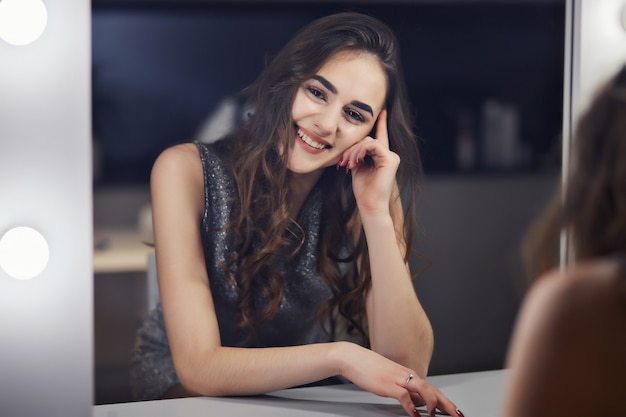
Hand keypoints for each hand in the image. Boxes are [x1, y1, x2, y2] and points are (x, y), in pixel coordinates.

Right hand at [337, 342, 461, 416]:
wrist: (353, 358)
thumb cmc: (369, 367)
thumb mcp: (390, 379)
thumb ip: (404, 389)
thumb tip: (416, 403)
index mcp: (408, 374)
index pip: (432, 388)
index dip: (445, 400)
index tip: (453, 410)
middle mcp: (406, 375)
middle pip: (432, 389)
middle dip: (446, 403)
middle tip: (456, 414)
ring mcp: (397, 379)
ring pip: (423, 389)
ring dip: (432, 403)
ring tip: (436, 415)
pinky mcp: (387, 384)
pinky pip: (404, 396)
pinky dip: (411, 406)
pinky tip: (414, 415)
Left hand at [339, 109, 399, 215]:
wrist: (370, 204)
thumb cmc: (363, 190)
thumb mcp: (357, 168)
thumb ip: (357, 155)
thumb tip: (353, 147)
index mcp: (381, 156)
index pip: (380, 136)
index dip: (381, 123)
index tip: (381, 110)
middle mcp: (389, 155)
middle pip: (367, 139)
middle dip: (352, 148)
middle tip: (344, 162)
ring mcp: (391, 157)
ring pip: (368, 141)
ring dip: (354, 151)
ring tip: (349, 164)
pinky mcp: (390, 159)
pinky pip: (373, 145)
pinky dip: (361, 151)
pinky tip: (357, 161)